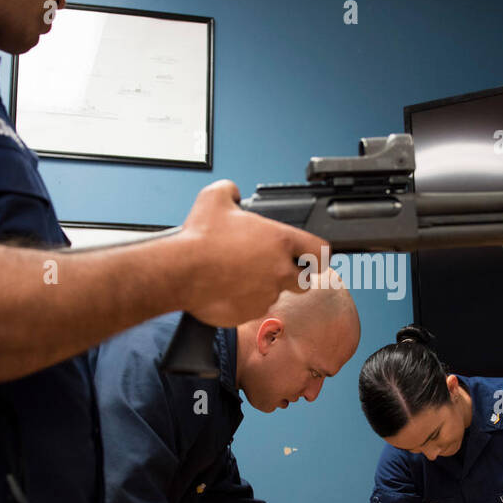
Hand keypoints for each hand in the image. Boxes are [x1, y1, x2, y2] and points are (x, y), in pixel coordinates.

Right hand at [177, 180, 324, 327]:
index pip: (321, 253)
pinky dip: (246, 301)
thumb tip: (233, 193)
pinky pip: (255, 308)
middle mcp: (279, 270)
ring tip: (241, 275)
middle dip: (295, 276)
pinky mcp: (250, 312)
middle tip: (274, 267)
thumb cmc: (199, 237)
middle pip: (306, 281)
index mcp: (280, 241)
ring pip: (276, 295)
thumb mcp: (215, 197)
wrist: (181, 272)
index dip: (317, 254)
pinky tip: (229, 289)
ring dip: (265, 287)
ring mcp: (266, 294)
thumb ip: (231, 190)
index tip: (310, 256)